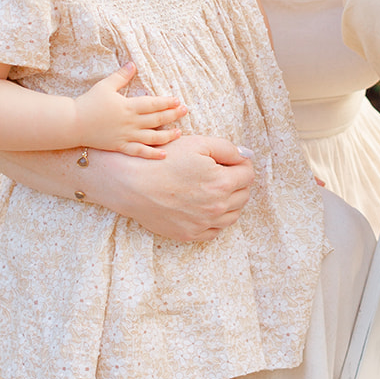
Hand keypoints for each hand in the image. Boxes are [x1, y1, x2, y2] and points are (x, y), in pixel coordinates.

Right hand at [74, 63, 187, 156]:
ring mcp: (126, 136)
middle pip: (156, 119)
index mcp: (128, 106)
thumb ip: (121, 76)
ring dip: (167, 135)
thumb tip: (133, 64)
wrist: (73, 123)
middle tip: (185, 111)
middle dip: (172, 115)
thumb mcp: (105, 85)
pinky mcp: (120, 146)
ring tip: (179, 133)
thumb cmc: (88, 102)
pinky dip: (152, 154)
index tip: (178, 101)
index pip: (153, 104)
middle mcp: (130, 122)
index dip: (167, 102)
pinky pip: (139, 152)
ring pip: (152, 137)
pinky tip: (164, 154)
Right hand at [90, 134, 254, 239]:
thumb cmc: (163, 160)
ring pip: (233, 215)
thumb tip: (246, 156)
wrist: (131, 184)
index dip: (241, 164)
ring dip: (230, 202)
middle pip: (244, 195)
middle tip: (222, 173)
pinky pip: (215, 230)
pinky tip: (205, 207)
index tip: (231, 161)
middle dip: (238, 182)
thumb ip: (227, 149)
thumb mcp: (198, 144)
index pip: (248, 174)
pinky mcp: (190, 234)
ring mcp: (204, 223)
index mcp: (222, 182)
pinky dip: (216, 219)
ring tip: (214, 190)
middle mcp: (217, 207)